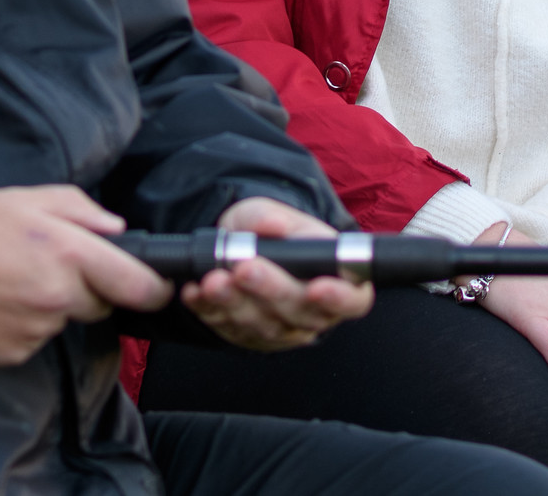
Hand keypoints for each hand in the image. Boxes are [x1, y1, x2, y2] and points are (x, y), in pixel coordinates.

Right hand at [0, 185, 171, 365]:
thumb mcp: (29, 198)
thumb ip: (82, 210)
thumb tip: (116, 230)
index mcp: (70, 254)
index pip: (138, 286)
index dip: (154, 289)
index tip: (157, 287)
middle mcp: (59, 297)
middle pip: (101, 305)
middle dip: (89, 289)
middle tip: (53, 267)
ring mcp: (37, 330)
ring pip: (64, 321)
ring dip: (52, 305)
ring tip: (14, 281)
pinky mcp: (14, 353)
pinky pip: (34, 340)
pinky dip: (24, 325)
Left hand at [179, 198, 373, 349]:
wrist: (239, 245)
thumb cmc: (269, 230)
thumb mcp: (269, 212)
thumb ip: (271, 217)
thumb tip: (274, 226)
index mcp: (337, 280)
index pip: (352, 299)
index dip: (338, 298)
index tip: (317, 288)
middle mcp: (313, 313)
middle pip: (299, 313)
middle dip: (270, 290)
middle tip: (245, 269)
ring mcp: (279, 330)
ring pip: (261, 325)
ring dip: (234, 303)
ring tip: (213, 280)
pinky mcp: (245, 336)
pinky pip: (226, 328)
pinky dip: (209, 310)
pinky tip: (195, 292)